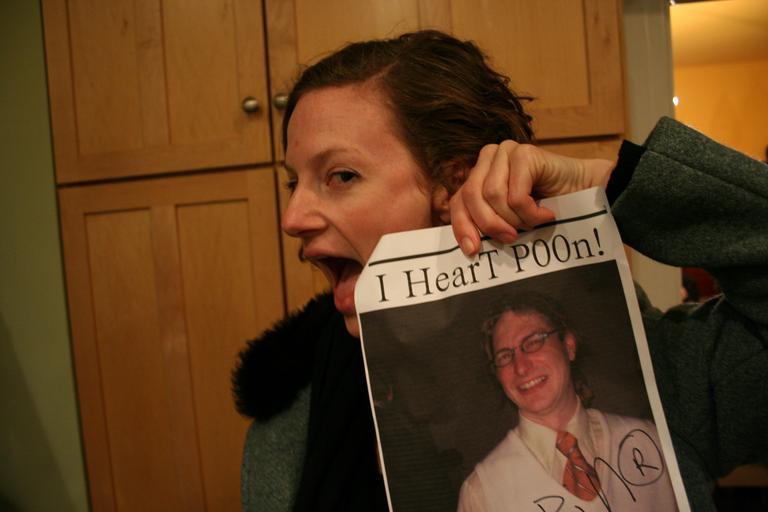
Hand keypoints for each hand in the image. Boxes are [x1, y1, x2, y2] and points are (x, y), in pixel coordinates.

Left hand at [449, 141, 614, 255]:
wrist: (586, 192)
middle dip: (490, 224)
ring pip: (493, 196)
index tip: (473, 251)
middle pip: (471, 197)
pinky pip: (516, 195)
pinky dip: (531, 212)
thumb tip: (468, 248)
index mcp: (480, 174)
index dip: (462, 226)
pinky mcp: (525, 153)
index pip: (458, 201)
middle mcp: (489, 158)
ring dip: (516, 218)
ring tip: (534, 222)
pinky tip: (546, 213)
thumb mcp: (509, 218)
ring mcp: (506, 151)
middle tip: (511, 238)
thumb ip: (487, 223)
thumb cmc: (547, 207)